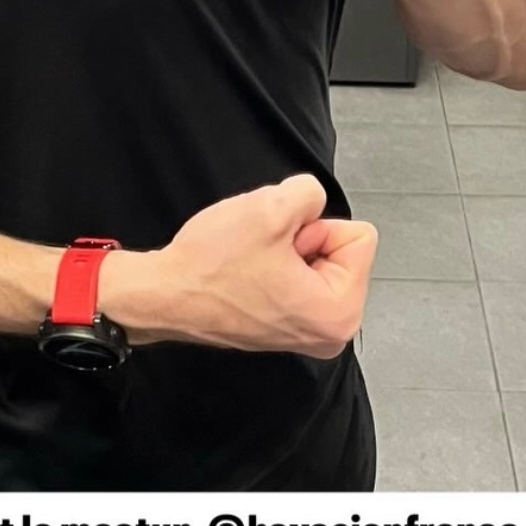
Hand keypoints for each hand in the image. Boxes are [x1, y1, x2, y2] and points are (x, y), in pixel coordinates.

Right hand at [134, 173, 376, 361]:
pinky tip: (248, 273)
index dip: (315, 228)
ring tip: (252, 263)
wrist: (163, 295)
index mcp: (340, 313)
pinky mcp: (287, 326)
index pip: (361, 237)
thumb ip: (310, 192)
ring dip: (286, 251)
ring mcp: (308, 333)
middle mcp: (331, 333)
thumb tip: (313, 202)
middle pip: (342, 251)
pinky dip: (275, 266)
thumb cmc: (208, 267)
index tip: (280, 246)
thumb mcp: (270, 206)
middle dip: (302, 241)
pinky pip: (298, 277)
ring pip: (318, 260)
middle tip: (263, 254)